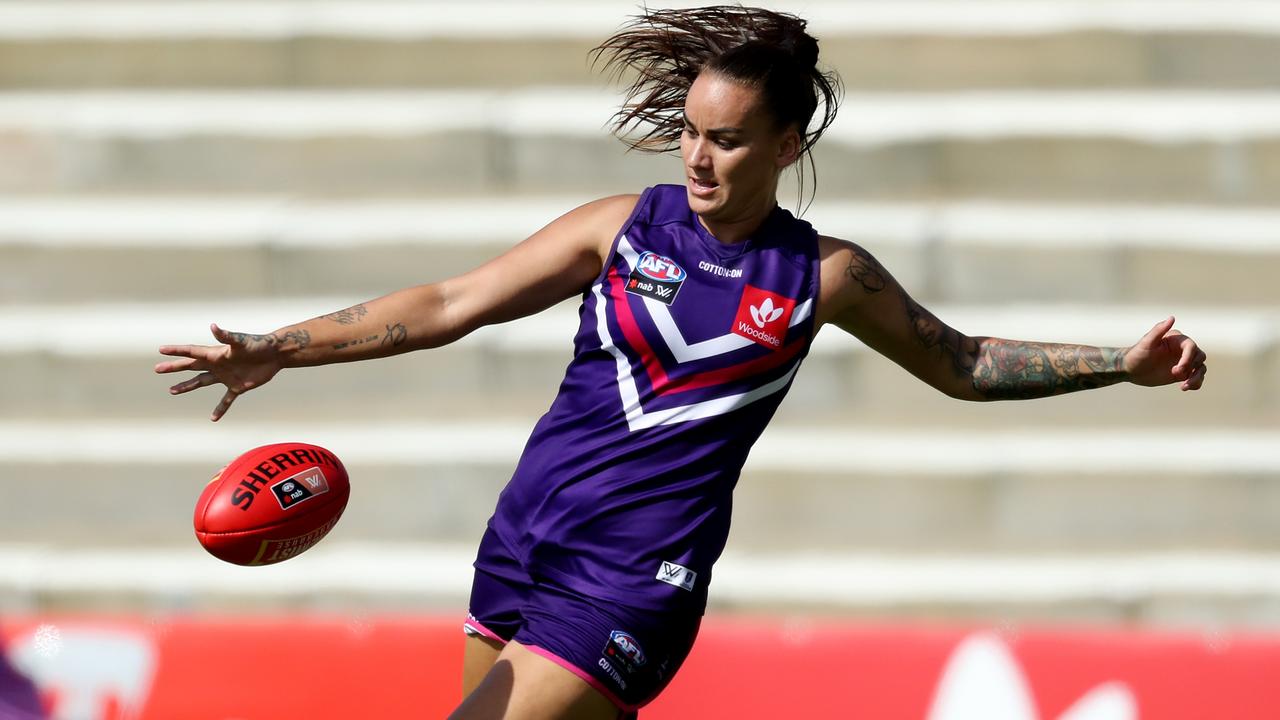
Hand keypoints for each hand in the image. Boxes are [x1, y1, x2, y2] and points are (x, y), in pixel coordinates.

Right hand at [155, 323, 284, 420]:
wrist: (275, 354)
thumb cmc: (258, 344)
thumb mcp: (241, 342)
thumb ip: (226, 336)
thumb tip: (213, 327)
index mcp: (215, 354)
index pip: (192, 352)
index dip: (176, 351)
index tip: (161, 350)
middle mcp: (218, 365)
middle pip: (191, 367)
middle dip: (175, 368)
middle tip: (158, 369)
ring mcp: (226, 376)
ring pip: (202, 382)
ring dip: (187, 386)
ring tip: (172, 391)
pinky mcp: (238, 386)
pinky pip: (226, 400)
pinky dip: (220, 408)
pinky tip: (213, 418)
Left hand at [1123, 316, 1206, 390]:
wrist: (1130, 369)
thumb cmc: (1136, 354)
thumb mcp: (1146, 342)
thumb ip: (1158, 330)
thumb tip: (1172, 317)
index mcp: (1176, 340)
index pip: (1191, 346)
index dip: (1188, 358)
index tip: (1178, 369)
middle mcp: (1182, 350)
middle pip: (1200, 357)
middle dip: (1193, 367)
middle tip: (1175, 375)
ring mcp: (1183, 362)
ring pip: (1200, 368)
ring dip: (1196, 378)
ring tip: (1184, 386)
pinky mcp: (1182, 373)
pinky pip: (1196, 378)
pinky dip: (1195, 383)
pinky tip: (1184, 388)